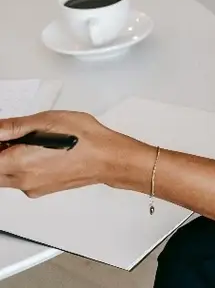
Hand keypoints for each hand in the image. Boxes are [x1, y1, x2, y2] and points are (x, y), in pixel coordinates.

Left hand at [0, 111, 146, 197]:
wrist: (108, 159)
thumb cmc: (85, 139)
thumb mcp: (47, 120)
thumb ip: (13, 126)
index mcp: (19, 162)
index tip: (6, 136)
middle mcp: (22, 180)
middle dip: (1, 152)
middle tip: (14, 137)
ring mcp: (32, 188)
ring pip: (5, 177)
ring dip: (8, 160)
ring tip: (30, 142)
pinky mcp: (41, 190)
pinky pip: (20, 181)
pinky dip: (22, 167)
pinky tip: (40, 152)